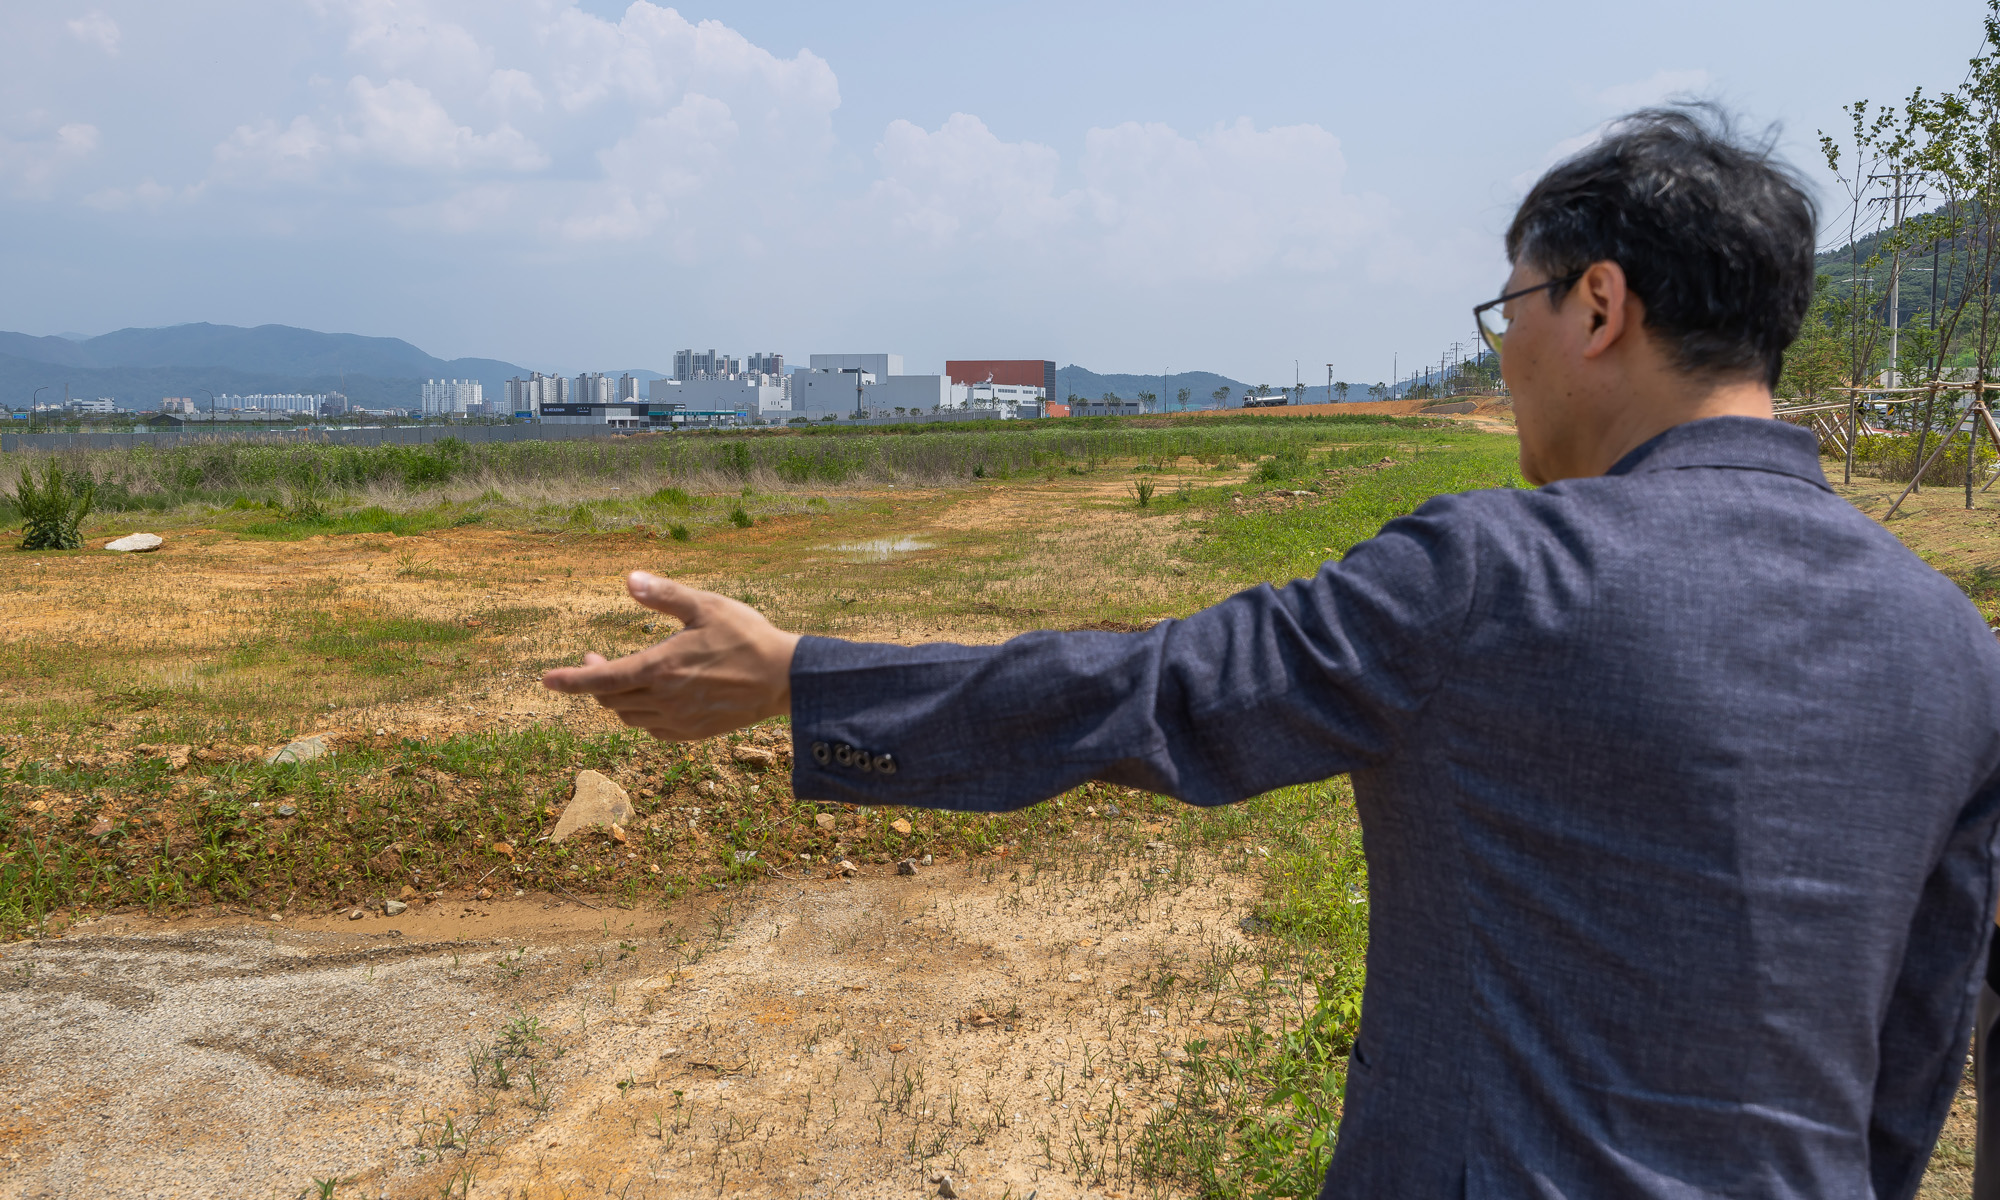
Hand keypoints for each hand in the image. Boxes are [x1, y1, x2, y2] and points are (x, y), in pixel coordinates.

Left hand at [541, 571, 800, 740]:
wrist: (785, 678)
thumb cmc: (746, 635)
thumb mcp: (705, 606)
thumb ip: (664, 594)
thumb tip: (628, 579)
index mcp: (660, 667)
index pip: (601, 680)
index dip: (570, 680)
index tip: (545, 680)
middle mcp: (663, 699)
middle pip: (610, 700)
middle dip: (594, 682)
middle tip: (594, 660)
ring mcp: (678, 720)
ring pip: (629, 716)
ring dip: (616, 699)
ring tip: (622, 677)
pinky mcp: (693, 732)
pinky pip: (653, 729)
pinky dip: (640, 715)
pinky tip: (650, 699)